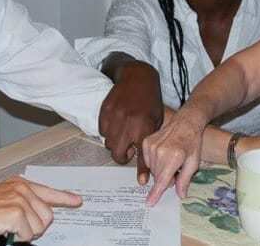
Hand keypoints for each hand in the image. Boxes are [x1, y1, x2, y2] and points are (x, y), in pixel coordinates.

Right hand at [0, 176, 81, 242]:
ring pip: (39, 227)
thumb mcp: (2, 198)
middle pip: (47, 215)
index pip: (49, 191)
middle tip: (16, 228)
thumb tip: (36, 215)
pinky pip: (28, 234)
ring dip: (25, 233)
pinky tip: (3, 230)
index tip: (77, 201)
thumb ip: (22, 201)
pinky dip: (17, 237)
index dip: (65, 198)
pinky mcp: (16, 214)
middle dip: (35, 227)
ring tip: (6, 227)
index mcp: (20, 184)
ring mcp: (21, 200)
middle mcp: (23, 189)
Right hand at [99, 59, 163, 184]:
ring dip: (116, 143)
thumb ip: (150, 138)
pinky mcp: (104, 112)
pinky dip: (109, 131)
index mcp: (143, 127)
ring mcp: (113, 118)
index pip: (142, 156)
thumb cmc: (150, 100)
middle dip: (122, 156)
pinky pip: (102, 131)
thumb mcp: (157, 119)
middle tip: (129, 151)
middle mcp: (127, 124)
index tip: (142, 182)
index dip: (142, 171)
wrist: (137, 77)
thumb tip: (151, 160)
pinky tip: (117, 123)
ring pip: (108, 143)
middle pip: (117, 154)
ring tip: (124, 134)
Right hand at [142, 108, 206, 205]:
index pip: (162, 180)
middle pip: (157, 176)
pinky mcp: (146, 142)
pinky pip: (147, 160)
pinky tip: (163, 155)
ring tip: (170, 161)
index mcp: (174, 157)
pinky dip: (154, 162)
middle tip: (176, 171)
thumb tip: (180, 195)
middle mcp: (160, 151)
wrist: (185, 122)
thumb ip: (185, 179)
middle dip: (166, 178)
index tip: (149, 202)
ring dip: (160, 170)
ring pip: (152, 169)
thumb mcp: (193, 162)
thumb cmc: (192, 143)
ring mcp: (152, 146)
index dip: (156, 193)